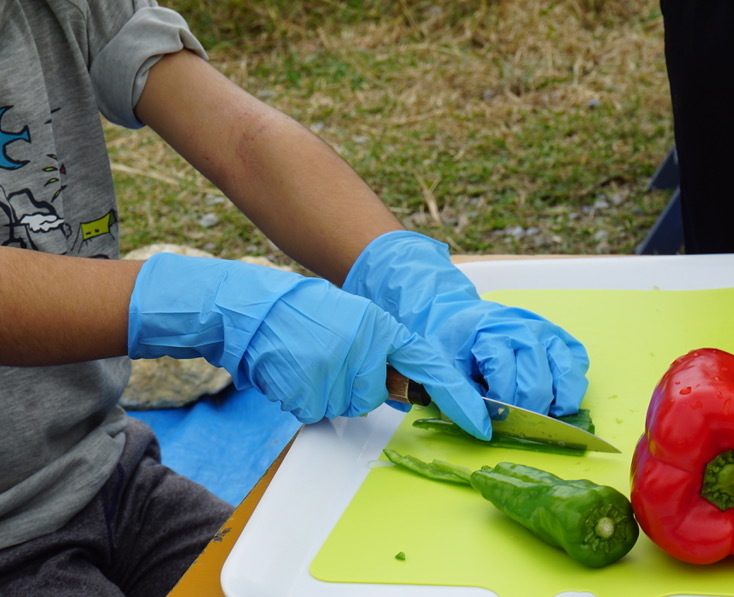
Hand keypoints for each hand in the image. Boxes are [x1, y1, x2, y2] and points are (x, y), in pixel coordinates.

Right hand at [127, 253, 487, 425]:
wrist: (251, 311)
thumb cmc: (301, 310)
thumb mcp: (354, 315)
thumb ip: (382, 346)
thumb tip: (403, 382)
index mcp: (379, 327)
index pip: (430, 365)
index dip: (459, 397)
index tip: (481, 423)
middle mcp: (362, 352)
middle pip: (375, 394)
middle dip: (356, 383)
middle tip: (329, 355)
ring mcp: (335, 376)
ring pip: (346, 405)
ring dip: (329, 389)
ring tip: (307, 358)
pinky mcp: (308, 396)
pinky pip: (318, 410)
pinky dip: (307, 395)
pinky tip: (293, 370)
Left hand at [343, 232, 588, 423]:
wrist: (451, 314)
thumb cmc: (446, 342)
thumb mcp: (438, 365)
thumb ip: (457, 395)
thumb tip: (484, 427)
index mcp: (486, 329)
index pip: (503, 368)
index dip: (500, 400)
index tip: (493, 416)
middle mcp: (519, 325)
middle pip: (537, 373)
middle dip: (528, 404)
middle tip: (517, 421)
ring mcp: (540, 328)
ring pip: (563, 364)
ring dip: (560, 395)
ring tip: (550, 416)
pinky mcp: (553, 335)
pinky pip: (574, 356)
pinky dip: (573, 379)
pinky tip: (561, 398)